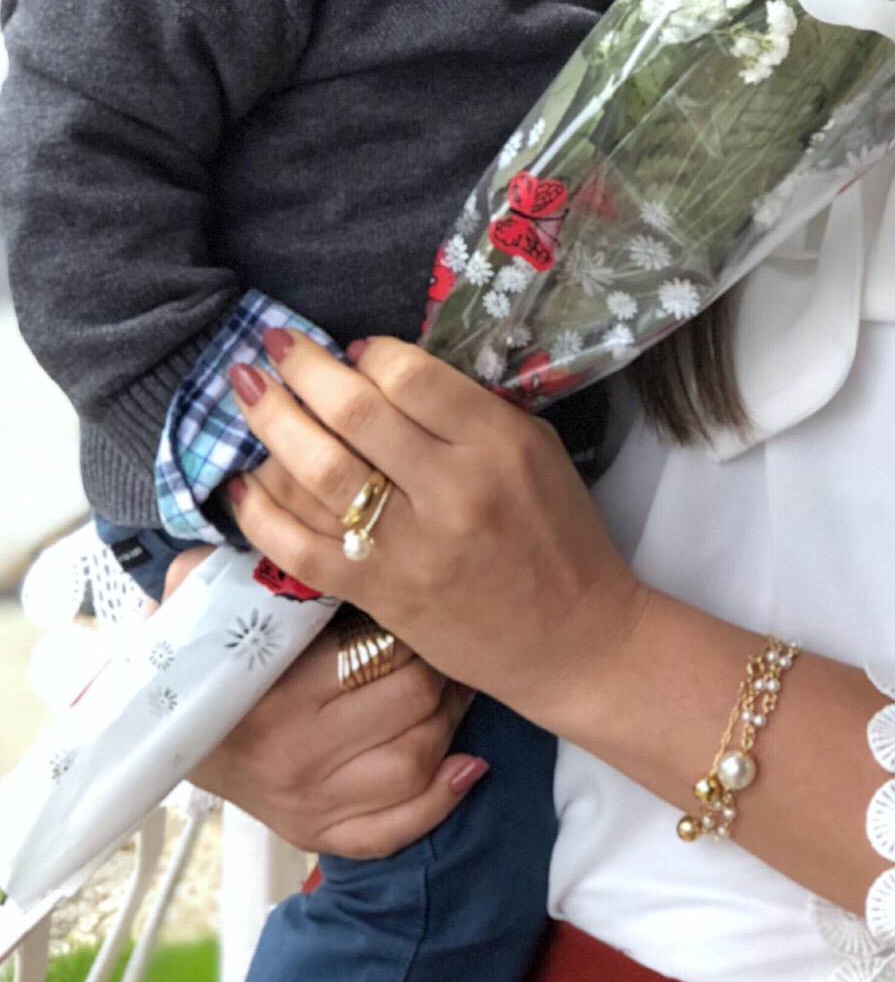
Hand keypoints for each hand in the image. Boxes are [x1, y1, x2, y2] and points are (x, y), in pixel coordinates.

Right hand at [164, 544, 479, 856]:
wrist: (159, 741)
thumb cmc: (193, 659)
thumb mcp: (193, 602)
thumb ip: (223, 560)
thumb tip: (253, 499)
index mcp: (272, 696)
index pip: (378, 653)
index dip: (413, 620)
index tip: (418, 597)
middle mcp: (296, 758)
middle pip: (412, 704)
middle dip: (441, 664)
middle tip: (447, 634)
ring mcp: (312, 803)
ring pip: (417, 759)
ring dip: (451, 718)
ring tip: (455, 682)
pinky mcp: (320, 834)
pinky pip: (394, 828)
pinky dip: (440, 799)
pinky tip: (469, 765)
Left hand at [226, 334, 647, 731]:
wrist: (572, 637)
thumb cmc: (559, 535)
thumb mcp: (535, 450)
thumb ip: (467, 411)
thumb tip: (387, 373)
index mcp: (495, 444)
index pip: (411, 375)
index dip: (369, 353)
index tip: (353, 351)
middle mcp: (448, 490)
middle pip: (353, 413)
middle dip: (302, 369)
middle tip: (272, 344)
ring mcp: (407, 547)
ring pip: (317, 473)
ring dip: (270, 424)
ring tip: (244, 389)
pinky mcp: (377, 594)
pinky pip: (300, 548)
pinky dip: (259, 513)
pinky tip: (236, 484)